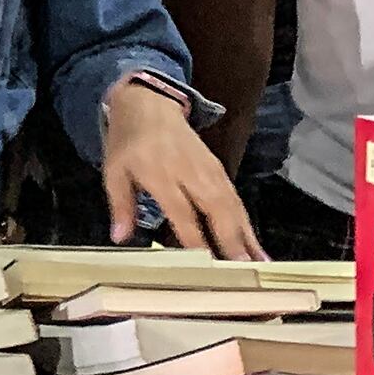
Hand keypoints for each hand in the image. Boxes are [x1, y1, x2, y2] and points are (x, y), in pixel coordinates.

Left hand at [101, 82, 266, 257]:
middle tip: (245, 269)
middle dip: (232, 239)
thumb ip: (120, 206)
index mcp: (160, 173)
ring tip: (259, 264)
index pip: (182, 210)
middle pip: (216, 207)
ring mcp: (209, 170)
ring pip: (231, 204)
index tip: (207, 262)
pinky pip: (235, 199)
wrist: (149, 105)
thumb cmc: (128, 143)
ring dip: (247, 234)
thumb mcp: (114, 172)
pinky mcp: (219, 169)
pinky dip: (246, 222)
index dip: (195, 236)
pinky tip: (255, 243)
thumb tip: (119, 237)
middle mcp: (190, 172)